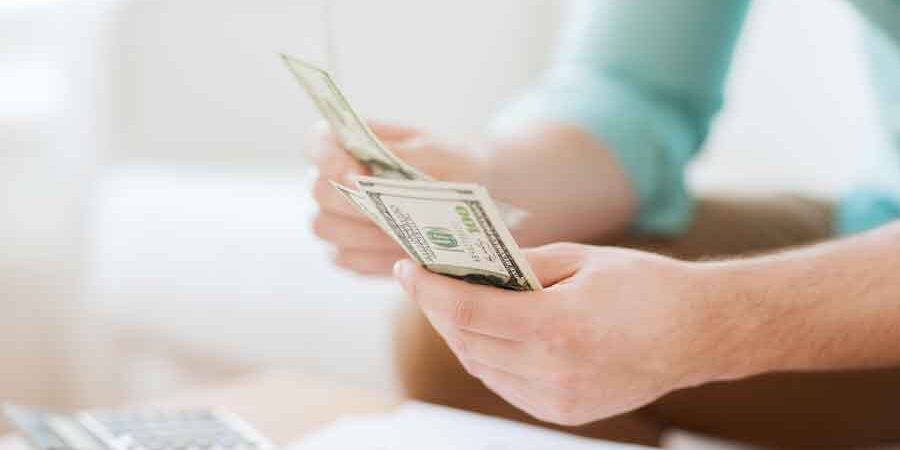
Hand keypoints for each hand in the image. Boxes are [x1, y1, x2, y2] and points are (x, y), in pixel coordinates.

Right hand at [306, 120, 486, 275]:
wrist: (479, 193)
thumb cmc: (455, 163)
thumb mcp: (437, 154)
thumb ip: (399, 158)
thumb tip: (359, 177)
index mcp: (353, 141)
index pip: (318, 142)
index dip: (328, 160)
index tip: (357, 175)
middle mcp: (336, 178)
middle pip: (318, 191)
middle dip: (350, 203)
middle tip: (387, 213)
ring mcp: (339, 216)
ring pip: (325, 228)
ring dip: (362, 234)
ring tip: (402, 236)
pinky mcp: (350, 250)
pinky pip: (345, 258)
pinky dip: (371, 259)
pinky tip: (402, 255)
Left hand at [393, 243, 744, 425]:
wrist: (698, 333)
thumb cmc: (645, 285)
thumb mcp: (580, 259)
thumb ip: (521, 266)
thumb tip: (471, 266)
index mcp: (558, 326)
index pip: (468, 311)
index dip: (429, 290)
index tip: (407, 270)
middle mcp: (554, 371)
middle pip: (467, 341)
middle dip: (437, 309)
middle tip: (423, 281)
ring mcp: (559, 400)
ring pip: (481, 366)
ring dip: (458, 335)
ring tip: (449, 303)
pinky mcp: (564, 412)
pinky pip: (505, 384)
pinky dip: (486, 357)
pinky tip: (485, 331)